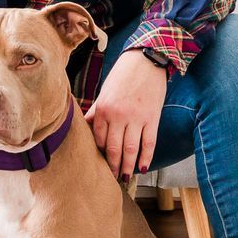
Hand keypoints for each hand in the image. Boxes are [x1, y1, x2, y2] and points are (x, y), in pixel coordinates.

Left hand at [84, 50, 167, 183]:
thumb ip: (96, 112)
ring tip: (124, 177)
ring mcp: (136, 117)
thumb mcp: (105, 92)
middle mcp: (118, 115)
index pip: (99, 139)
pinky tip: (142, 168)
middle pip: (113, 148)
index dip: (99, 154)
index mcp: (103, 108)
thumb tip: (85, 127)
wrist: (146, 59)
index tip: (99, 163)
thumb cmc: (123, 75)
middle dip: (112, 165)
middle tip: (111, 177)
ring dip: (127, 166)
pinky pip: (149, 143)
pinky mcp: (152, 117)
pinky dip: (146, 157)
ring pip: (130, 149)